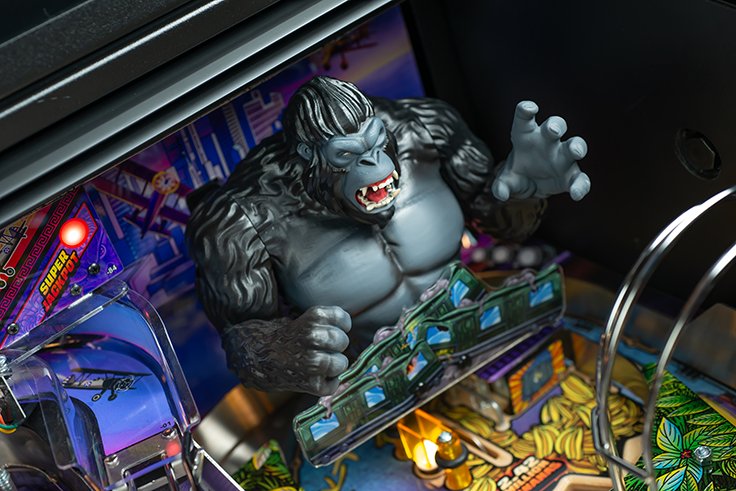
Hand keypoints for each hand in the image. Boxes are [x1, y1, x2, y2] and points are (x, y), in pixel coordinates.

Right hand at [222, 306, 351, 395]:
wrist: (254, 356)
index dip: (340, 326)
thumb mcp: (303, 319)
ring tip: (318, 362)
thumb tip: (349, 334)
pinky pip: (333, 385)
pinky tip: (314, 376)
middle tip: (320, 348)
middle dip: (336, 345)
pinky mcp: (310, 384)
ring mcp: (311, 362)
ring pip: (342, 363)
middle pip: (343, 341)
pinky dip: (327, 384)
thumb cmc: (283, 337)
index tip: (330, 328)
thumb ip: (326, 324)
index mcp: (313, 318)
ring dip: (334, 365)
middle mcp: (314, 337)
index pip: (345, 320)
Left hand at [492, 101, 589, 201]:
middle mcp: (546, 142)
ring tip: (576, 152)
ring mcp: (561, 157)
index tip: (529, 109)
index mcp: (525, 136)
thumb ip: (501, 186)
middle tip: (553, 130)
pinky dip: (581, 185)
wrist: (530, 186)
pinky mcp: (571, 175)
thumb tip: (501, 193)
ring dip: (576, 146)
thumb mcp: (506, 180)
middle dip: (555, 125)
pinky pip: (580, 178)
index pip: (524, 118)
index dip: (526, 110)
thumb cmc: (518, 173)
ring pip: (574, 144)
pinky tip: (576, 193)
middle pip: (555, 125)